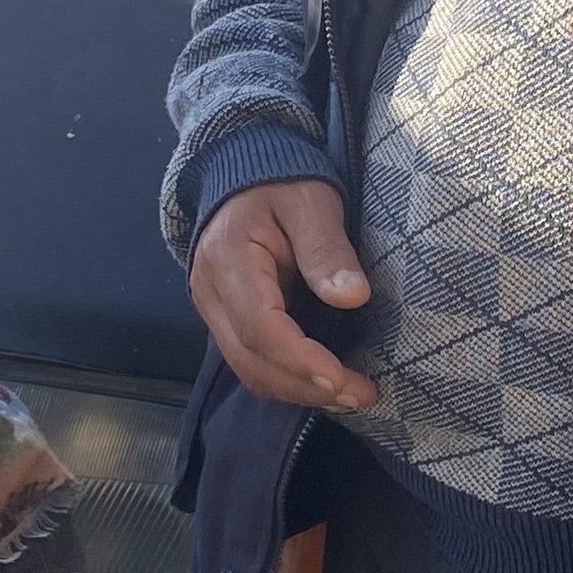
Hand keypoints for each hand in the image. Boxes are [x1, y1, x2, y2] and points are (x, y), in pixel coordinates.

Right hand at [188, 178, 376, 411]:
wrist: (245, 178)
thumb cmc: (282, 185)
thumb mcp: (312, 204)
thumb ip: (328, 249)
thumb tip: (353, 296)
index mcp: (228, 260)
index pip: (259, 327)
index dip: (300, 360)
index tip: (342, 379)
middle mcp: (211, 294)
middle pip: (252, 360)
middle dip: (307, 386)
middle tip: (362, 395)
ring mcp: (213, 311)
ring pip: (249, 370)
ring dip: (299, 391)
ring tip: (351, 395)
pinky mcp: (226, 321)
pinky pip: (251, 362)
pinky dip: (288, 379)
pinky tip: (325, 382)